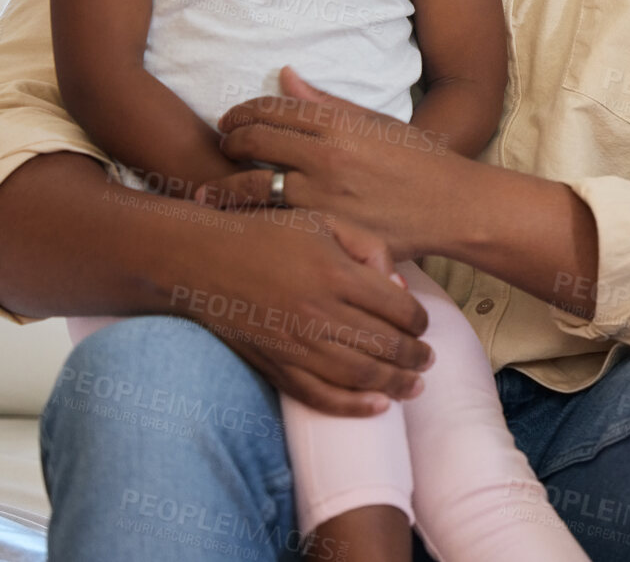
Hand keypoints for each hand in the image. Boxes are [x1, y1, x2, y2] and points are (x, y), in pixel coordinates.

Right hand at [171, 207, 433, 415]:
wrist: (201, 262)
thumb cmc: (267, 235)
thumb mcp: (323, 221)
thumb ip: (368, 247)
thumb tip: (398, 288)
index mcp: (336, 274)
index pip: (398, 308)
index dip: (419, 322)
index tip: (424, 326)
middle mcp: (320, 313)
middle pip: (386, 346)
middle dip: (415, 357)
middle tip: (428, 360)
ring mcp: (297, 345)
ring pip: (361, 376)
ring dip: (395, 385)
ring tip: (415, 387)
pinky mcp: (276, 367)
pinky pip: (321, 397)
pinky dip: (353, 408)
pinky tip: (378, 408)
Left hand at [201, 67, 452, 258]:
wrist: (452, 207)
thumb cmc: (420, 162)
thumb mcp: (378, 123)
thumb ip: (327, 103)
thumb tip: (285, 76)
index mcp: (340, 124)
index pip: (272, 109)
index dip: (242, 111)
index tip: (231, 119)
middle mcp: (328, 157)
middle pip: (254, 142)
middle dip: (229, 142)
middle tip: (222, 146)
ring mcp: (324, 197)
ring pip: (253, 186)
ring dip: (226, 184)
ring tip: (216, 186)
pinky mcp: (326, 231)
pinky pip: (273, 221)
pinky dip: (250, 217)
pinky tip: (239, 218)